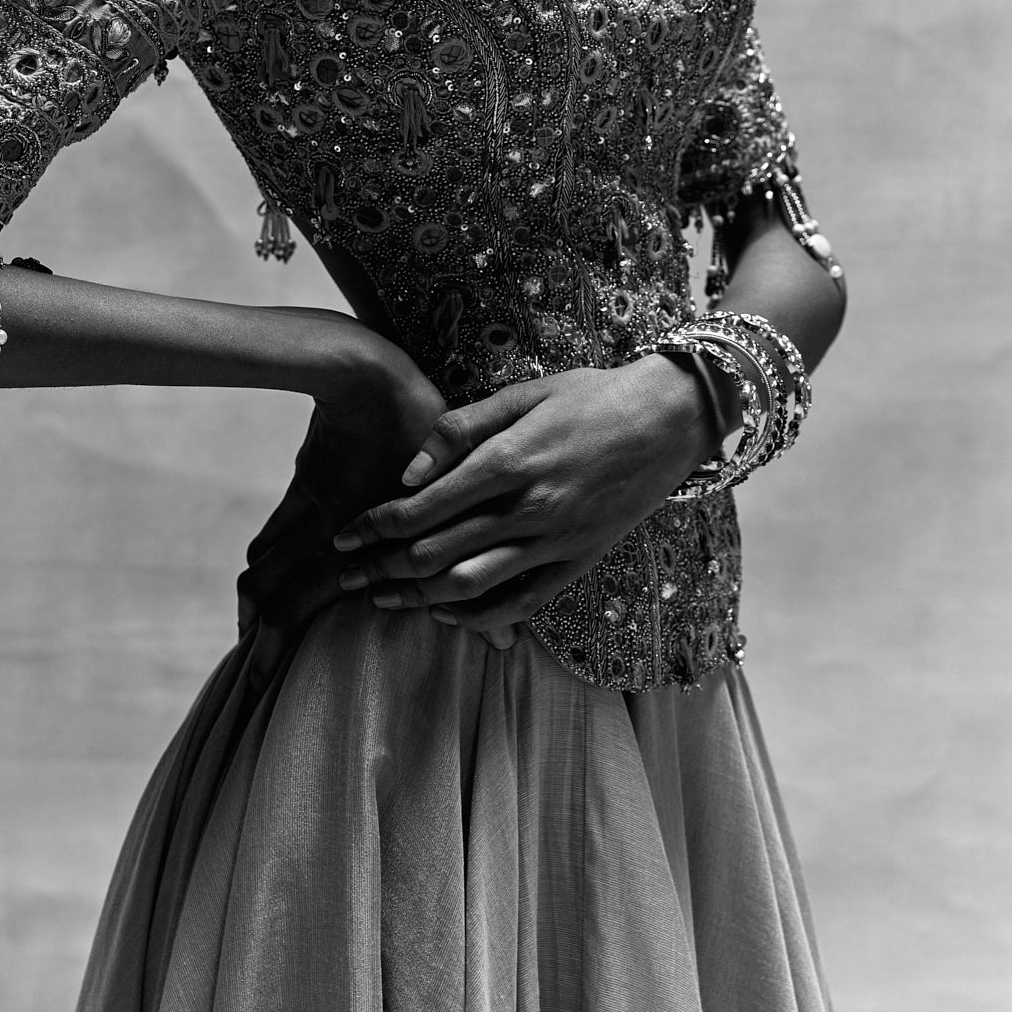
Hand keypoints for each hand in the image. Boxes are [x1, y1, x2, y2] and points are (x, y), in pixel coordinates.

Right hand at [236, 325, 447, 683]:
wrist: (359, 368)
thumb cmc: (413, 420)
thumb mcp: (451, 495)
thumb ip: (474, 574)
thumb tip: (510, 641)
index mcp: (348, 541)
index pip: (294, 606)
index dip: (272, 648)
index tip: (259, 684)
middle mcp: (318, 532)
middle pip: (269, 591)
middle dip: (257, 636)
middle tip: (250, 677)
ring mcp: (308, 507)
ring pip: (265, 563)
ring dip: (257, 599)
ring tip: (254, 630)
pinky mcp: (307, 483)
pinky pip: (277, 532)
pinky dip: (268, 558)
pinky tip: (269, 569)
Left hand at [327, 353, 711, 645]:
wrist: (669, 420)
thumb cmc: (590, 396)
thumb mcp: (523, 394)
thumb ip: (461, 429)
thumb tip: (408, 471)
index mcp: (510, 461)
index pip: (423, 508)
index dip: (375, 526)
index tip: (342, 536)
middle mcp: (530, 508)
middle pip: (437, 554)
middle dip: (382, 567)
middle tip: (346, 575)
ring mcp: (557, 541)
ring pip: (472, 586)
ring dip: (418, 597)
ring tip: (383, 599)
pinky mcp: (580, 562)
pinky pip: (521, 604)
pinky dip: (478, 617)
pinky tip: (446, 613)